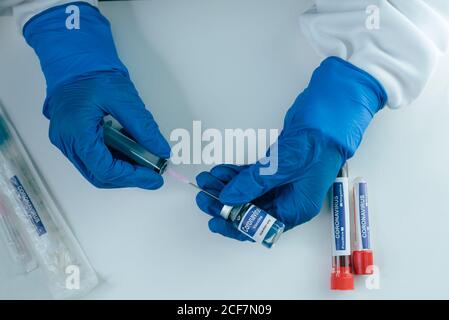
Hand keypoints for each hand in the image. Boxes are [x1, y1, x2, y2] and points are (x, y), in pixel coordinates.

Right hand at [23, 3, 169, 188]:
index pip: (106, 169)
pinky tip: (131, 152)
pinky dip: (114, 159)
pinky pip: (93, 158)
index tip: (154, 177)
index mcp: (76, 132)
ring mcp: (67, 141)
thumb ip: (144, 128)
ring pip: (96, 169)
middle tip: (152, 173)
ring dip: (121, 170)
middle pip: (99, 175)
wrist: (75, 58)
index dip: (133, 177)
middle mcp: (67, 142)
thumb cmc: (93, 73)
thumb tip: (161, 149)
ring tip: (144, 162)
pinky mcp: (72, 138)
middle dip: (128, 177)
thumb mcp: (124, 99)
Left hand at [196, 57, 386, 240]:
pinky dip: (237, 173)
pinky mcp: (278, 165)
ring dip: (228, 186)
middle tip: (204, 196)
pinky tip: (221, 170)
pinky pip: (253, 175)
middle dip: (226, 203)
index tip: (215, 221)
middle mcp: (290, 197)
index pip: (262, 226)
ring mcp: (284, 180)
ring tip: (207, 179)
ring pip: (249, 190)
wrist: (331, 108)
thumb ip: (254, 184)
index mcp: (297, 207)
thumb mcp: (284, 166)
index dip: (236, 226)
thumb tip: (229, 198)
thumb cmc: (320, 140)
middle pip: (252, 208)